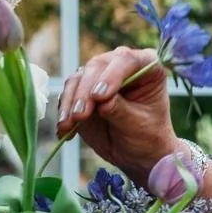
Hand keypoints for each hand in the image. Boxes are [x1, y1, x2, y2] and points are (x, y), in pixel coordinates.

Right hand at [57, 47, 173, 180]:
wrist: (136, 152)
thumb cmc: (147, 136)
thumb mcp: (137, 125)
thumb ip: (119, 110)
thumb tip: (100, 100)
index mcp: (147, 65)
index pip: (127, 60)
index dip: (112, 75)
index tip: (100, 97)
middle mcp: (121, 64)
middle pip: (97, 66)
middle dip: (85, 91)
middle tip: (81, 115)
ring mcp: (100, 76)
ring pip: (78, 78)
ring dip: (71, 101)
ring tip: (69, 124)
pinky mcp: (82, 90)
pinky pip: (68, 93)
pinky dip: (64, 110)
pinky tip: (64, 128)